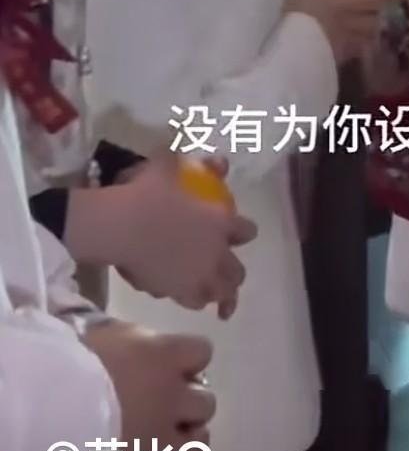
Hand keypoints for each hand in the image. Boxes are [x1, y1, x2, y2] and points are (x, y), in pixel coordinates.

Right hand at [67, 162, 255, 315]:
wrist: (119, 226)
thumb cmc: (144, 194)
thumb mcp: (164, 168)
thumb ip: (182, 160)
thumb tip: (191, 149)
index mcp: (220, 223)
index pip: (247, 231)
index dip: (246, 231)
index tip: (241, 231)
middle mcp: (215, 254)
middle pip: (237, 273)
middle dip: (236, 275)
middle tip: (231, 275)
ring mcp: (196, 276)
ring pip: (218, 294)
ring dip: (219, 295)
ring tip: (215, 299)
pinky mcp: (174, 291)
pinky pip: (188, 300)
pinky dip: (189, 299)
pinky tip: (184, 298)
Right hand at [81, 323, 214, 450]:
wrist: (51, 408)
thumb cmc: (73, 362)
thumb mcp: (104, 335)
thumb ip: (131, 342)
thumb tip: (134, 348)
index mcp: (165, 358)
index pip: (202, 351)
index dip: (186, 359)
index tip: (166, 363)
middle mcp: (174, 399)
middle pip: (205, 402)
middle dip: (185, 404)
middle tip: (158, 403)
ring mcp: (163, 440)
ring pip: (198, 445)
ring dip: (183, 442)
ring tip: (158, 440)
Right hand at [287, 0, 392, 65]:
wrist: (297, 39)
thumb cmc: (301, 4)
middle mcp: (359, 8)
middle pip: (379, 1)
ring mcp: (357, 29)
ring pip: (375, 23)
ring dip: (371, 20)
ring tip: (363, 20)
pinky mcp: (352, 48)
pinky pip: (366, 43)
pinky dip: (364, 41)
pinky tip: (356, 40)